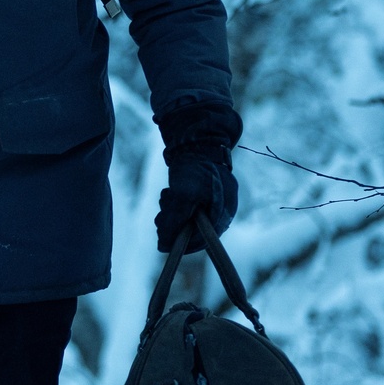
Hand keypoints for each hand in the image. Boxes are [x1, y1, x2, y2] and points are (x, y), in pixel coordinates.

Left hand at [153, 102, 241, 252]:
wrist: (196, 138)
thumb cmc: (194, 167)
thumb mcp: (182, 195)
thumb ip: (174, 221)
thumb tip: (162, 246)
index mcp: (224, 212)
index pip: (205, 240)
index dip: (183, 243)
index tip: (164, 242)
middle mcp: (221, 207)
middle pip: (194, 229)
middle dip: (174, 224)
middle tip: (159, 217)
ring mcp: (212, 198)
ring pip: (186, 216)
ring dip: (171, 211)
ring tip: (165, 197)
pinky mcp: (202, 189)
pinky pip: (185, 204)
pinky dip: (174, 201)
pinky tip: (169, 191)